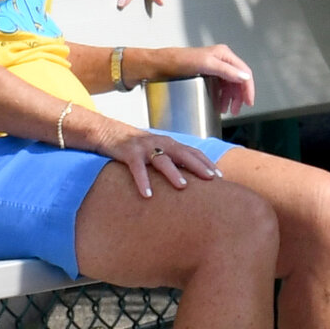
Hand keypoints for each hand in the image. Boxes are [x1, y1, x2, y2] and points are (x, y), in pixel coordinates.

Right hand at [88, 118, 221, 200]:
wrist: (109, 133)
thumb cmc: (136, 147)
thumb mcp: (157, 150)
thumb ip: (171, 160)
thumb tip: (188, 179)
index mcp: (170, 143)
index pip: (193, 152)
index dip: (207, 163)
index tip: (220, 176)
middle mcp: (161, 143)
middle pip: (184, 154)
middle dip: (198, 166)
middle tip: (211, 180)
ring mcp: (145, 148)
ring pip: (162, 160)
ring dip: (173, 173)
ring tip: (183, 186)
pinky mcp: (129, 154)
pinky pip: (137, 169)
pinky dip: (143, 181)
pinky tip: (148, 194)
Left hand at [156, 42, 255, 118]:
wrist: (157, 65)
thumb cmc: (177, 61)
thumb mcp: (204, 65)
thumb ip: (225, 70)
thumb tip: (244, 77)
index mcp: (224, 54)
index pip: (244, 72)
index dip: (248, 89)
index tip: (248, 103)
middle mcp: (220, 60)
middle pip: (237, 80)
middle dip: (238, 96)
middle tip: (235, 110)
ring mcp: (212, 67)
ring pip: (228, 85)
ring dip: (229, 98)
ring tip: (225, 110)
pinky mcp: (204, 74)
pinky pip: (218, 87)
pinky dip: (220, 96)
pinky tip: (218, 104)